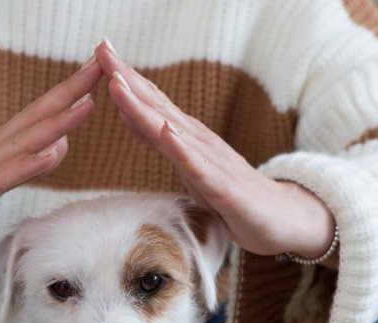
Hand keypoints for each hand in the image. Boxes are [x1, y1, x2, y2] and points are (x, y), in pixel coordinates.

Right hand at [0, 56, 102, 260]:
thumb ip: (21, 165)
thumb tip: (57, 146)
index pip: (39, 114)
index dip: (71, 91)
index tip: (101, 70)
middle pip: (37, 115)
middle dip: (73, 89)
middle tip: (106, 63)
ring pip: (25, 141)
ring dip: (59, 120)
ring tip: (91, 99)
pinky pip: (5, 176)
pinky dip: (32, 162)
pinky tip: (55, 150)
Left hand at [93, 40, 337, 265]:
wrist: (279, 218)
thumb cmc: (231, 194)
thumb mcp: (187, 164)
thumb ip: (160, 142)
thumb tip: (128, 117)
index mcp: (185, 137)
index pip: (151, 102)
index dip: (124, 78)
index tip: (98, 53)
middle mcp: (197, 141)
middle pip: (157, 105)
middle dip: (127, 78)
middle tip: (101, 49)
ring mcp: (211, 161)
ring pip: (171, 130)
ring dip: (144, 106)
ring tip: (119, 83)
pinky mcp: (223, 188)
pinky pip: (198, 167)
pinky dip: (180, 148)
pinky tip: (166, 130)